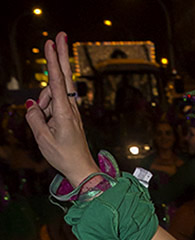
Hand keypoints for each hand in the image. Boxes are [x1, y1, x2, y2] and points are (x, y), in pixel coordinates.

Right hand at [24, 33, 98, 186]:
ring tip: (46, 127)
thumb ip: (34, 118)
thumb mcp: (42, 138)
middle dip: (60, 54)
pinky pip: (54, 104)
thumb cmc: (63, 155)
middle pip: (64, 76)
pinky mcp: (69, 114)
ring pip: (52, 95)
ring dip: (43, 104)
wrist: (81, 169)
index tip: (51, 44)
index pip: (57, 81)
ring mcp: (71, 110)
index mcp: (64, 112)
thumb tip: (33, 104)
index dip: (53, 61)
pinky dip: (46, 108)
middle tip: (60, 34)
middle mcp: (70, 108)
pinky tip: (47, 124)